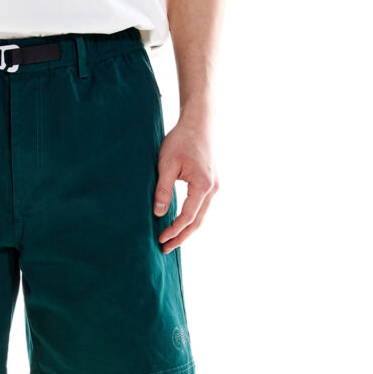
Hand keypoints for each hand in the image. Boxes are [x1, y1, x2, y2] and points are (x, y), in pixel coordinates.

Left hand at [154, 116, 217, 253]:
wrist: (198, 123)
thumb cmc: (181, 140)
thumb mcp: (166, 164)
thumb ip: (162, 190)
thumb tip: (158, 214)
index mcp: (203, 185)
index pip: (188, 216)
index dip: (174, 230)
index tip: (160, 239)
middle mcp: (213, 188)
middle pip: (198, 222)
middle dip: (181, 237)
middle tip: (165, 249)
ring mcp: (214, 187)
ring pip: (201, 217)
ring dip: (186, 231)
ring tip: (171, 241)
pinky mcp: (211, 184)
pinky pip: (202, 208)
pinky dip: (191, 220)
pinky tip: (179, 225)